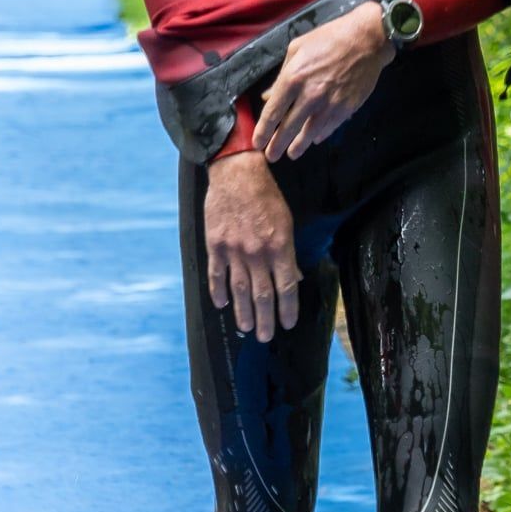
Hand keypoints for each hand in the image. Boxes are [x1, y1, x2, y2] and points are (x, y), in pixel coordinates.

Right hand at [203, 153, 300, 340]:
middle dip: (265, 319)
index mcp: (279, 246)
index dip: (288, 308)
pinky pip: (216, 275)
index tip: (288, 323)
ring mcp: (234, 250)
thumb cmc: (266, 196)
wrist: (237, 174)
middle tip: (265, 337)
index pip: (287, 286)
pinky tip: (221, 305)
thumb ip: (289, 253)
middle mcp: (257, 253)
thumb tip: (295, 278)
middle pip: (262, 294)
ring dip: (243, 312)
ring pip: (239, 290)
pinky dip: (218, 292)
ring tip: (246, 328)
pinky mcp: (215, 245)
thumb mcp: (286, 222)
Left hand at [255, 4, 391, 163]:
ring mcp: (329, 104)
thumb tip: (268, 96)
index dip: (263, 131)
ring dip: (298, 146)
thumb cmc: (329, 38)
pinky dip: (320, 135)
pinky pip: (329, 127)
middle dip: (277, 144)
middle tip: (271, 156)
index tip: (257, 142)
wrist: (366, 40)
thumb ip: (281, 75)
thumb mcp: (297, 49)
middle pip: (288, 128)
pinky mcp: (346, 108)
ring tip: (291, 154)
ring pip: (309, 132)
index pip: (273, 112)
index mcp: (292, 78)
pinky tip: (314, 140)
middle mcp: (309, 95)